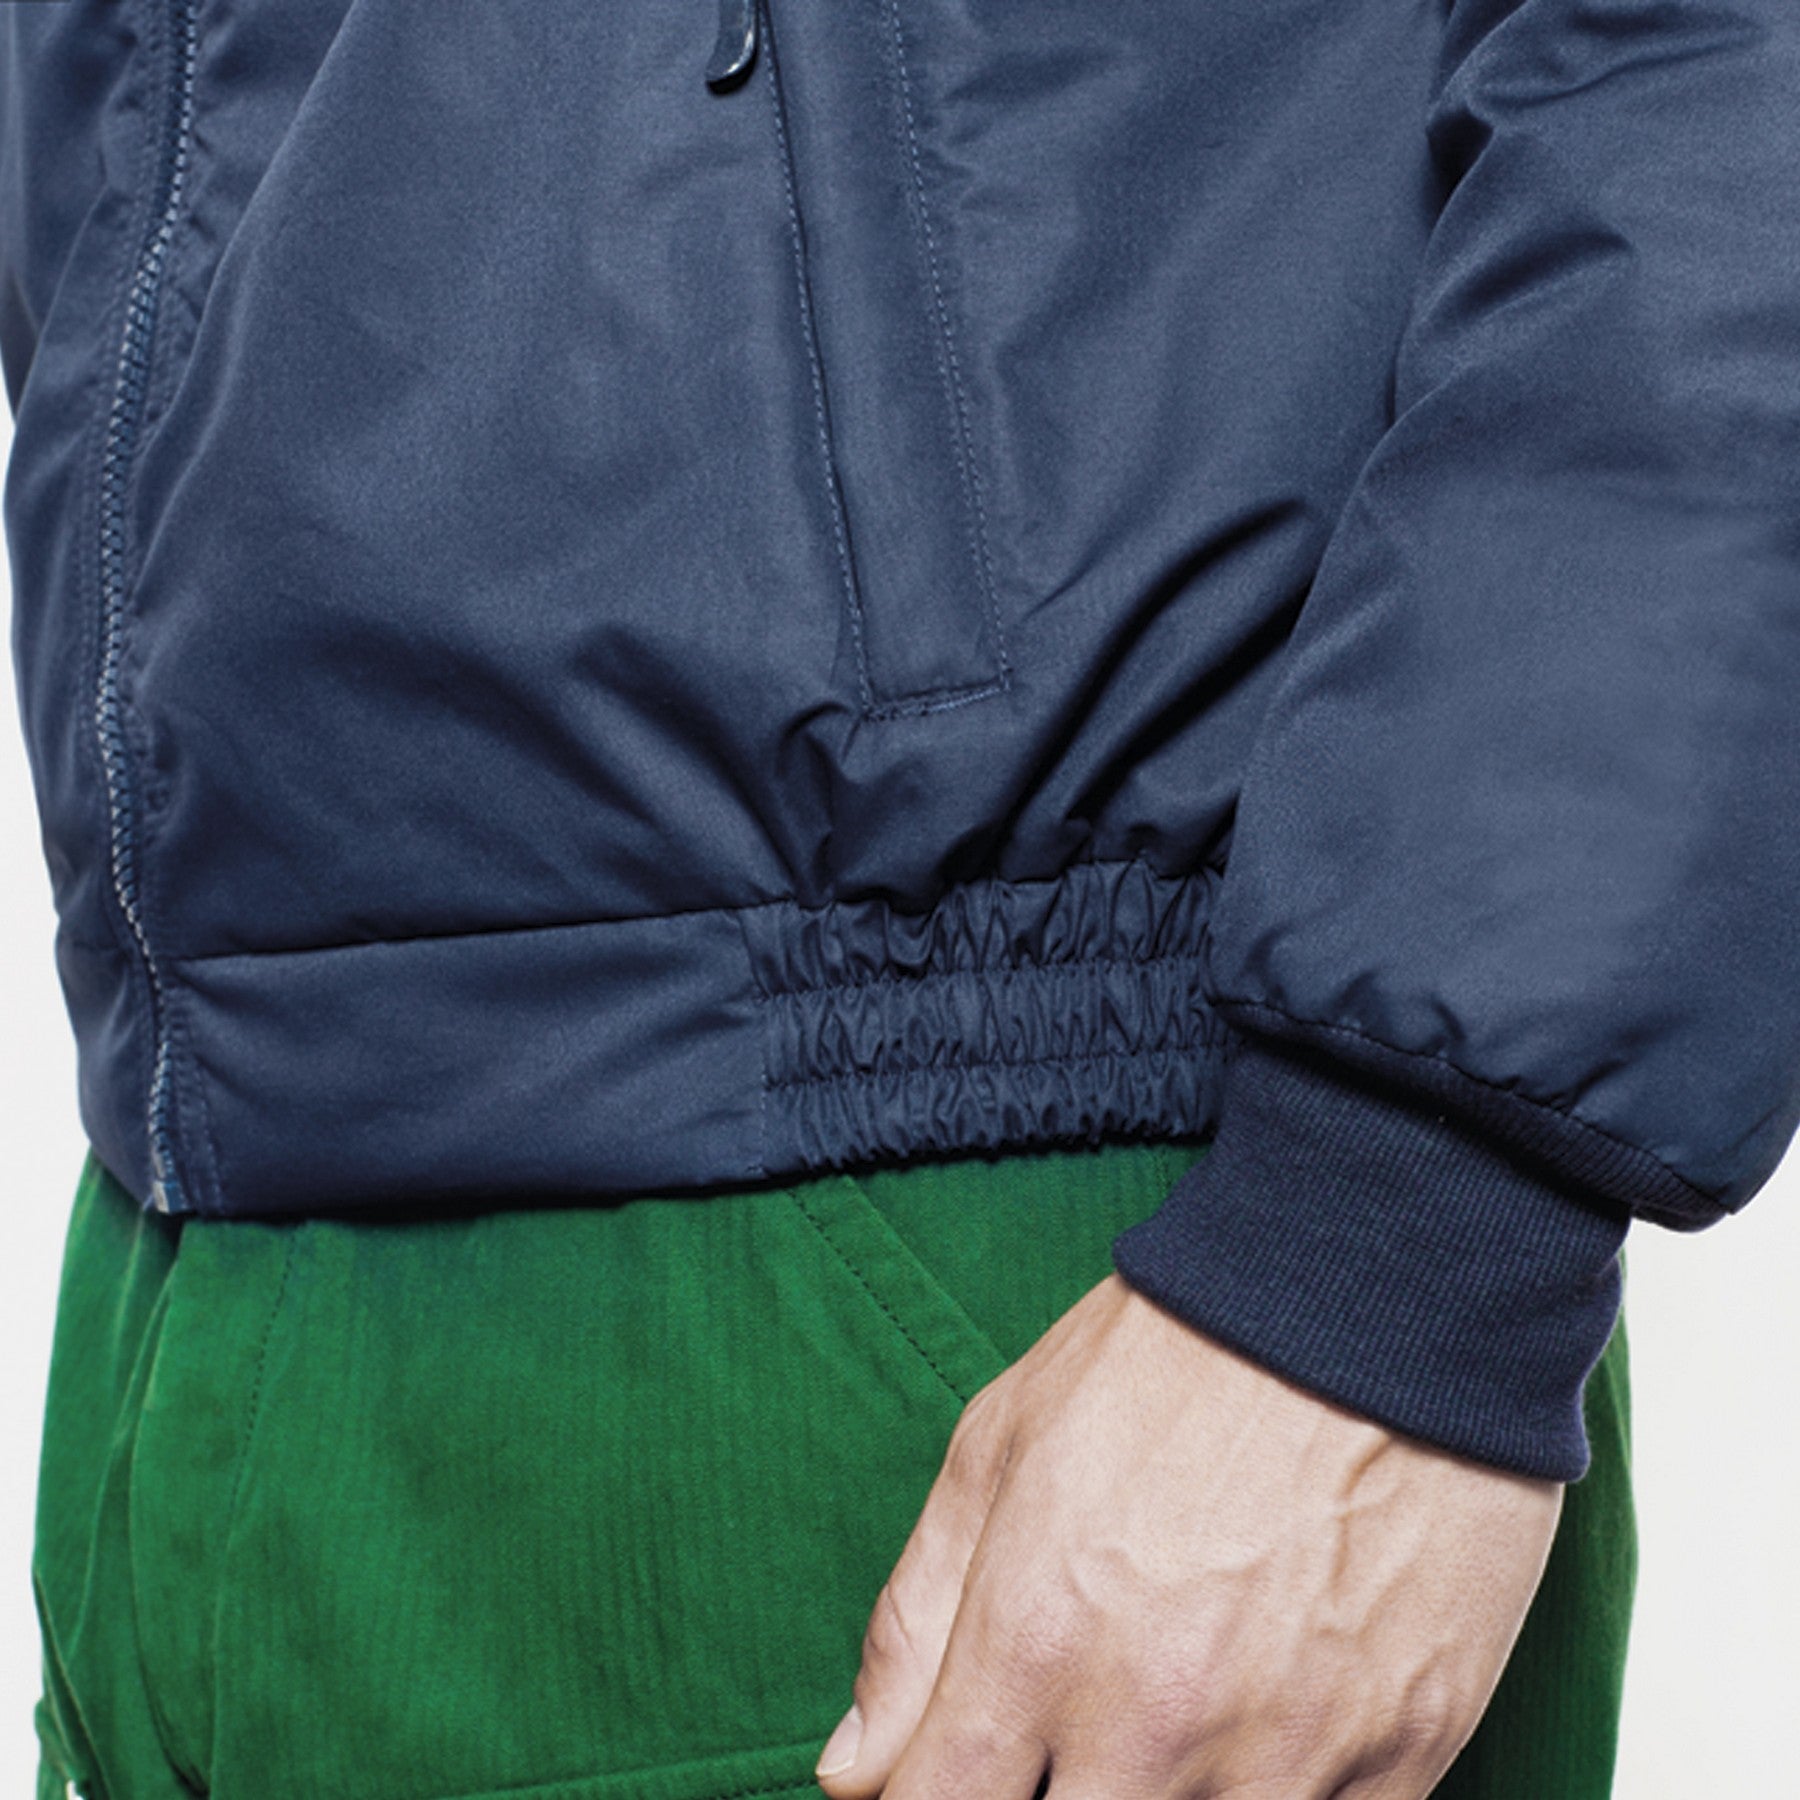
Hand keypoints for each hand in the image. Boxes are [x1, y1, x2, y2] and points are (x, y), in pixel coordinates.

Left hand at [814, 1273, 1561, 1798]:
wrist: (1367, 1291)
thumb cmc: (1166, 1360)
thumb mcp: (998, 1447)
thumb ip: (914, 1623)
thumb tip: (851, 1775)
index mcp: (1033, 1637)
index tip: (955, 1784)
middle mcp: (1151, 1718)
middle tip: (1066, 1749)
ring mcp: (1286, 1749)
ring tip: (1164, 1726)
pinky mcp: (1406, 1755)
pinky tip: (1264, 1742)